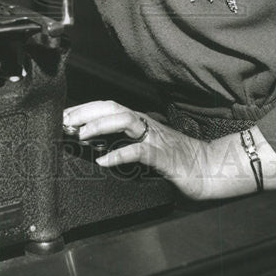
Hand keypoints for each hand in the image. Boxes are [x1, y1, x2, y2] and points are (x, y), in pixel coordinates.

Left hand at [63, 100, 239, 199]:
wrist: (209, 168)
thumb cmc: (178, 160)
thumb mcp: (147, 147)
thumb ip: (127, 142)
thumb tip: (97, 144)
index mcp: (141, 122)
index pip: (109, 107)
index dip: (86, 108)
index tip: (65, 115)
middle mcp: (146, 125)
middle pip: (113, 108)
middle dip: (87, 111)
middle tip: (65, 120)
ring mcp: (155, 138)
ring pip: (125, 121)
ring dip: (101, 125)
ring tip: (81, 134)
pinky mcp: (163, 157)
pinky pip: (139, 151)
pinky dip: (120, 154)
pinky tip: (105, 160)